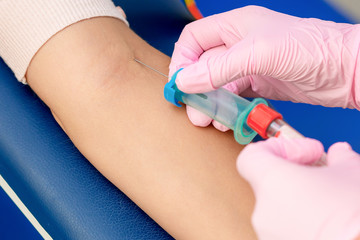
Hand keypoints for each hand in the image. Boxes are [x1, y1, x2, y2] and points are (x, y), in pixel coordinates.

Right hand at [169, 6, 359, 128]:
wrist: (345, 71)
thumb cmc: (310, 48)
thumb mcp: (258, 53)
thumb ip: (219, 67)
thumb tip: (186, 80)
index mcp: (235, 26)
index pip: (194, 39)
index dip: (182, 60)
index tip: (179, 84)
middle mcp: (238, 45)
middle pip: (202, 65)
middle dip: (195, 88)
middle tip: (194, 109)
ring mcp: (248, 66)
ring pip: (217, 84)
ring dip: (210, 102)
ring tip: (209, 119)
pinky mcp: (259, 85)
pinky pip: (234, 97)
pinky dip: (227, 109)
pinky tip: (226, 119)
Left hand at [237, 137, 359, 239]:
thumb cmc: (356, 215)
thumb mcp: (352, 174)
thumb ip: (340, 157)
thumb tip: (340, 153)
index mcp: (271, 183)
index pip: (251, 157)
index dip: (277, 149)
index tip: (305, 152)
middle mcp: (263, 212)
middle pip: (269, 184)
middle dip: (296, 176)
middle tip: (324, 175)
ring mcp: (270, 236)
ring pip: (279, 209)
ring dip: (300, 201)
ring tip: (333, 204)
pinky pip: (287, 230)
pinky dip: (303, 223)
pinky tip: (331, 226)